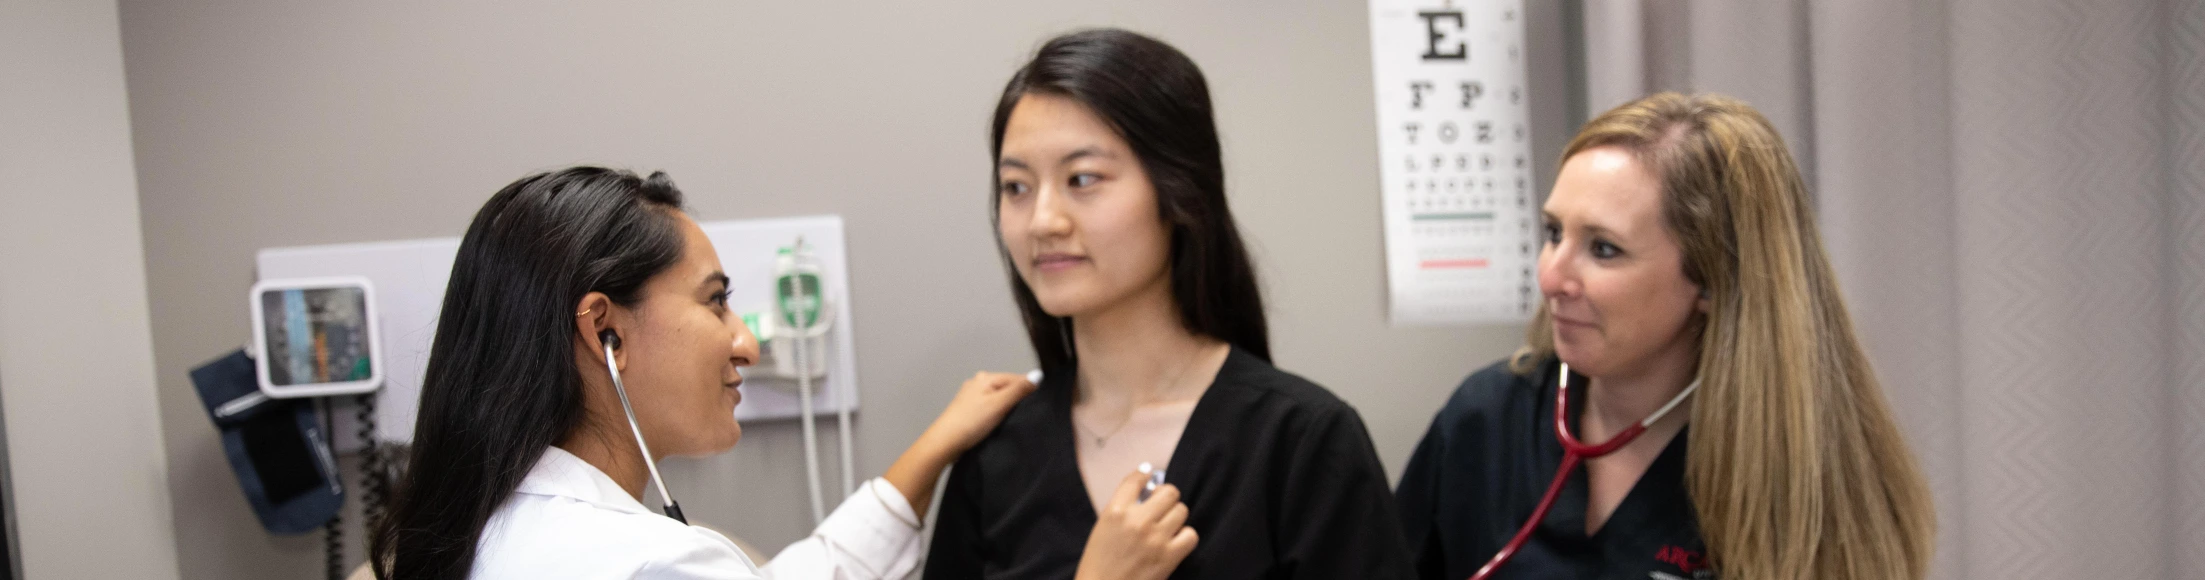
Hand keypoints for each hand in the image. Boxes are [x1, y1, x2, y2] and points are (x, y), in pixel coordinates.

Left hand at [917, 371, 1038, 454]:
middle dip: (1017, 400)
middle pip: (1008, 388)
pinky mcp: (969, 410)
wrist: (945, 443)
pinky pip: (991, 408)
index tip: (1036, 406)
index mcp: (985, 377)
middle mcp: (978, 383)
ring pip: (999, 399)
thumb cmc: (970, 423)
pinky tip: (998, 425)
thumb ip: (1018, 390)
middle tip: (1023, 416)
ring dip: (1007, 409)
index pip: (1016, 379)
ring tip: (1010, 422)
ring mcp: (972, 397)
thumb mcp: (999, 404)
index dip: (1028, 391)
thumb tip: (1038, 375)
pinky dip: (997, 415)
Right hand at [1074, 468, 1198, 579]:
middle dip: (1166, 498)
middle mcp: (1137, 521)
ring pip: (1182, 510)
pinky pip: (1191, 535)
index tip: (1148, 475)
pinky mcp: (1169, 557)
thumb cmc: (1099, 564)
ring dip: (1175, 517)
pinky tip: (1174, 542)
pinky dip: (1185, 537)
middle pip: (1169, 491)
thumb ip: (1122, 509)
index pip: (1136, 478)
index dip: (1145, 474)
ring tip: (1167, 526)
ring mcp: (1155, 538)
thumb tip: (1147, 493)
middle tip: (1161, 507)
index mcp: (1115, 511)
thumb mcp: (1102, 528)